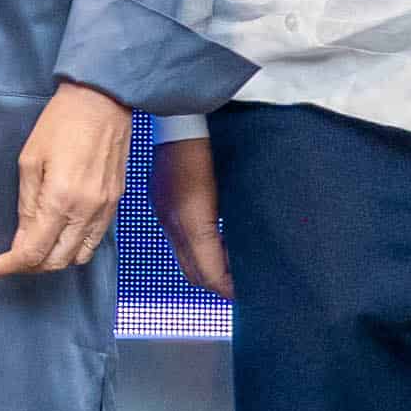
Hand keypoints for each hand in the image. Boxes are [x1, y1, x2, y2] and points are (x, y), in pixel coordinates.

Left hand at [0, 80, 137, 278]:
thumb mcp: (29, 160)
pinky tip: (60, 236)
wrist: (103, 101)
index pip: (33, 251)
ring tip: (34, 249)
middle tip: (10, 259)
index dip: (9, 265)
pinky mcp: (115, 203)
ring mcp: (105, 210)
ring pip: (79, 257)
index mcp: (61, 199)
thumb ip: (27, 204)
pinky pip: (95, 241)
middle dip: (30, 266)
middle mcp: (87, 211)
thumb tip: (22, 238)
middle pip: (57, 261)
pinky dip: (75, 248)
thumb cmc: (61, 123)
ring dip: (54, 260)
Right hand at [149, 130, 232, 297]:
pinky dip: (196, 252)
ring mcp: (164, 214)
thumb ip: (237, 223)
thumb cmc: (213, 146)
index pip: (209, 274)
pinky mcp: (162, 205)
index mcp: (193, 220)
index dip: (230, 288)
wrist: (180, 119)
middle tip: (242, 283)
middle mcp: (173, 223)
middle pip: (194, 274)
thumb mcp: (233, 187)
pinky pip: (177, 243)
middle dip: (218, 285)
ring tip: (231, 265)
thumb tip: (246, 250)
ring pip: (184, 261)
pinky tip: (214, 242)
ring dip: (206, 269)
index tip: (248, 291)